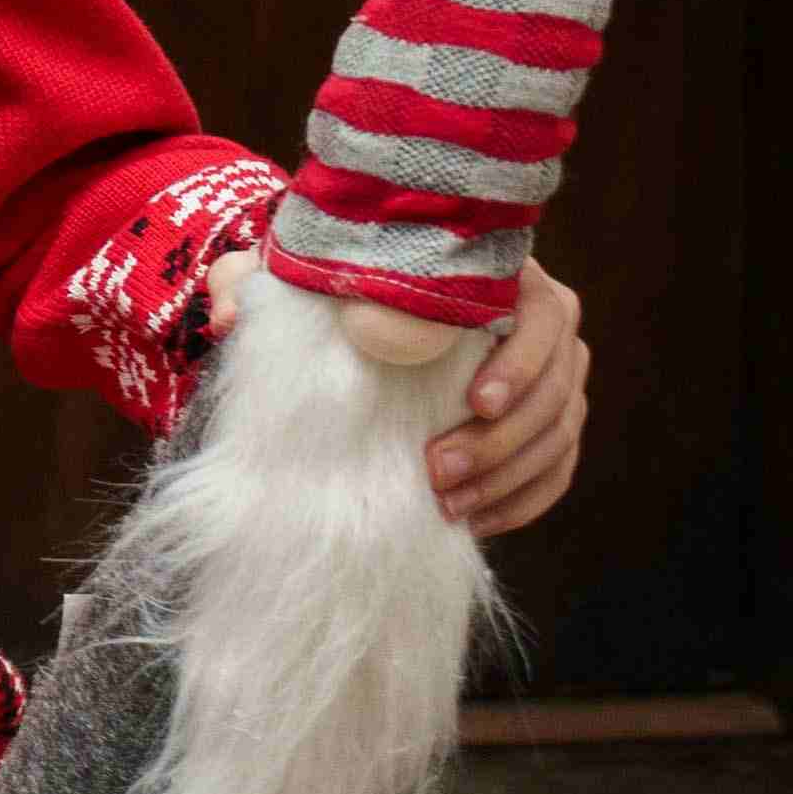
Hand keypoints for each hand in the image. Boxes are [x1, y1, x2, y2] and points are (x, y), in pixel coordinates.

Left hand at [202, 246, 591, 534]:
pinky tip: (478, 520)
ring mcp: (551, 373)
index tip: (476, 401)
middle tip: (438, 472)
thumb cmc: (334, 285)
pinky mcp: (547, 422)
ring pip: (559, 430)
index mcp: (500, 273)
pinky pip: (557, 466)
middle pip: (557, 383)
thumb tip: (233, 321)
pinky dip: (524, 498)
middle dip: (502, 438)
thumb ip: (253, 284)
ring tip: (448, 504)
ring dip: (508, 475)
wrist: (357, 316)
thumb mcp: (291, 277)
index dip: (520, 361)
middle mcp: (539, 319)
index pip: (544, 312)